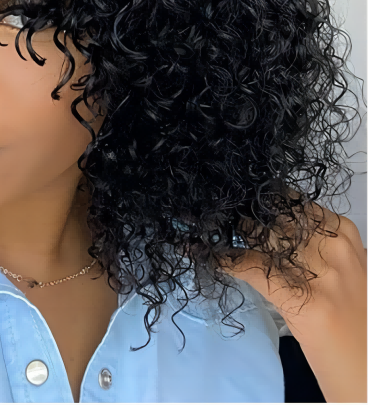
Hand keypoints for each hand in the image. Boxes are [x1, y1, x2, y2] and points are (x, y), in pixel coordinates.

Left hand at [216, 198, 366, 402]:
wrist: (365, 362)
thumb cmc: (347, 311)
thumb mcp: (338, 264)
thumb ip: (310, 240)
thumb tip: (264, 220)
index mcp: (344, 233)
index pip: (291, 202)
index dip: (260, 201)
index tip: (237, 199)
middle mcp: (335, 248)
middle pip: (275, 217)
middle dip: (244, 215)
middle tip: (218, 214)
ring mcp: (322, 274)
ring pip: (262, 238)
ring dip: (230, 233)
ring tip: (209, 228)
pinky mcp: (304, 300)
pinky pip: (253, 268)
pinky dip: (228, 261)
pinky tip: (211, 256)